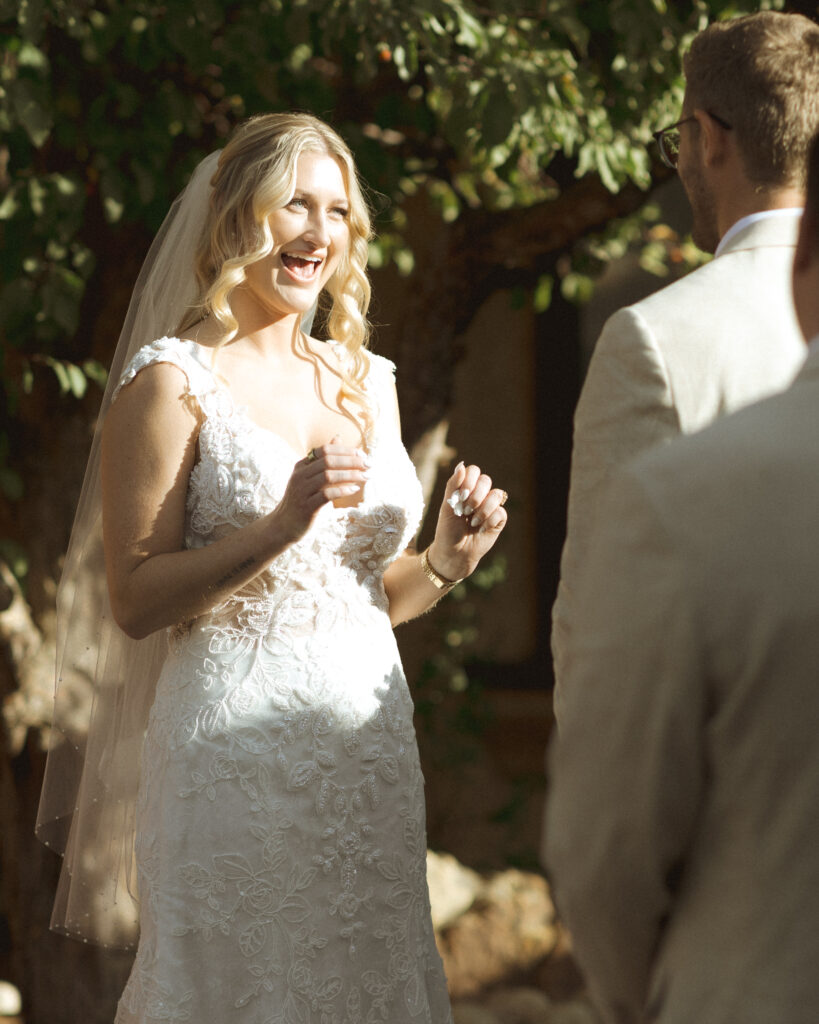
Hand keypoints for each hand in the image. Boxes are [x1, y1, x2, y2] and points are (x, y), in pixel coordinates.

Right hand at [271, 437, 368, 544]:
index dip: (345, 450)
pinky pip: (327, 495)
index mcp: (302, 466)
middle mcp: (300, 475)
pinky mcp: (307, 507)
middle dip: (351, 461)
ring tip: (366, 476)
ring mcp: (302, 491)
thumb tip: (338, 437)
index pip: (325, 450)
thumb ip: (324, 460)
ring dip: (351, 475)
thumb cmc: (302, 499)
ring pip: (329, 476)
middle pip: (328, 461)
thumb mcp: (310, 477)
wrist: (283, 525)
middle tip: (369, 464)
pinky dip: (343, 491)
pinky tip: (354, 490)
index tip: (362, 454)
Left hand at [428, 461, 507, 580]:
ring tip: (472, 522)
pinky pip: (501, 512)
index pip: (474, 471)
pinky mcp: (499, 520)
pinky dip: (489, 520)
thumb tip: (461, 465)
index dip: (469, 480)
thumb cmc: (447, 530)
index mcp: (466, 489)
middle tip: (465, 511)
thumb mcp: (446, 507)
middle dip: (475, 496)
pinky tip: (481, 529)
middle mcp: (480, 495)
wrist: (453, 553)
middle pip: (486, 480)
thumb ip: (453, 485)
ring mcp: (491, 507)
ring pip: (496, 495)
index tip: (461, 495)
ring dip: (483, 509)